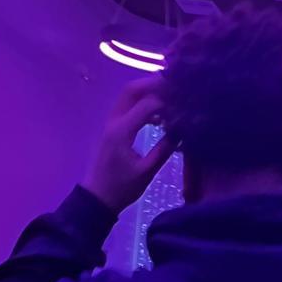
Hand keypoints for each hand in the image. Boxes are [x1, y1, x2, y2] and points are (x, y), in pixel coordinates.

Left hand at [81, 78, 178, 214]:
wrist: (97, 197)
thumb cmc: (121, 188)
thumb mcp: (146, 172)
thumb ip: (164, 149)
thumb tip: (181, 131)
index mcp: (122, 131)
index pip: (146, 104)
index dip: (166, 101)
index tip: (183, 103)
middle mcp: (114, 121)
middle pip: (131, 90)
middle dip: (153, 84)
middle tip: (174, 86)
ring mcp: (111, 123)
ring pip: (127, 96)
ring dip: (147, 92)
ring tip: (168, 97)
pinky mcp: (112, 128)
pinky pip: (126, 106)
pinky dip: (141, 103)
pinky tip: (157, 115)